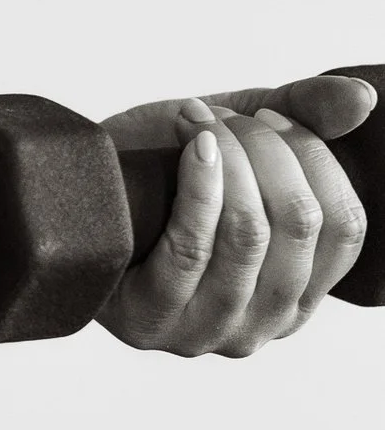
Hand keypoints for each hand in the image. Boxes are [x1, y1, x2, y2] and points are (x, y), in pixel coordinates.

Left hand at [99, 73, 375, 357]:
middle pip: (300, 224)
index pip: (344, 229)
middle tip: (224, 118)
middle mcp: (262, 324)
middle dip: (267, 149)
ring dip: (228, 159)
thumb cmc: (160, 174)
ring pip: (248, 234)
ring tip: (196, 123)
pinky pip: (191, 248)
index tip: (272, 116)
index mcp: (297, 292)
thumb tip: (361, 100)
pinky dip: (198, 185)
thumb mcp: (240, 137)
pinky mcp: (151, 321)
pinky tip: (191, 147)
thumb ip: (304, 116)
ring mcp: (206, 330)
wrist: (73, 196)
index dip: (315, 159)